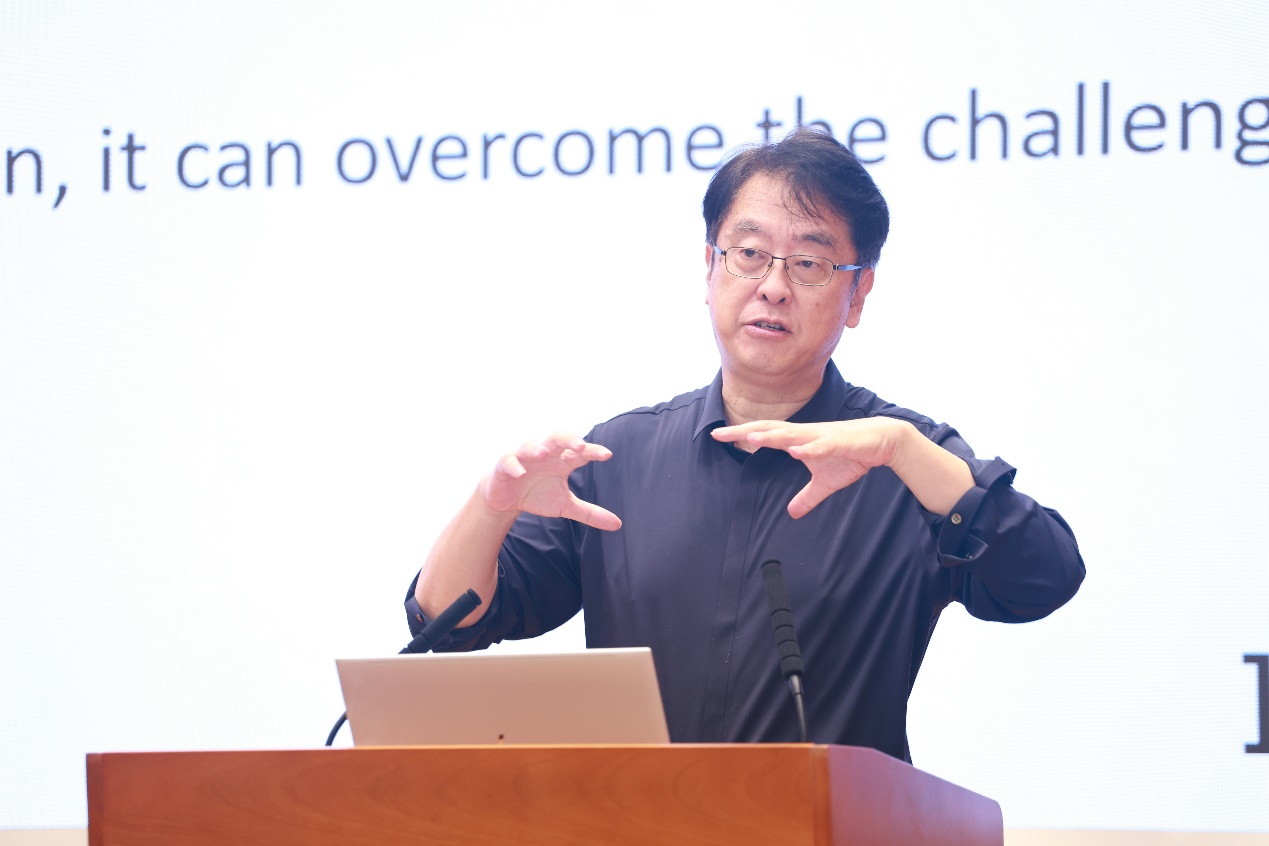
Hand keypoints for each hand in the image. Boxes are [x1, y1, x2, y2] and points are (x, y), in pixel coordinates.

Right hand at [481, 432, 621, 530]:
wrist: (506, 500)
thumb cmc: (538, 495)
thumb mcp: (565, 505)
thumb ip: (590, 512)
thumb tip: (618, 524)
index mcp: (562, 461)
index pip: (580, 453)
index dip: (593, 451)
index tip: (607, 454)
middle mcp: (545, 454)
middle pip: (557, 439)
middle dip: (568, 439)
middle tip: (579, 446)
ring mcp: (524, 458)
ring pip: (531, 446)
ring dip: (538, 448)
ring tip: (545, 454)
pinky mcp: (505, 466)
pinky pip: (508, 461)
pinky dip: (514, 465)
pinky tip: (520, 473)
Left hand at [712, 418, 907, 518]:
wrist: (881, 441)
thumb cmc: (851, 456)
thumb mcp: (825, 483)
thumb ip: (807, 496)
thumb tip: (792, 513)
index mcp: (799, 441)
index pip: (765, 435)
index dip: (742, 435)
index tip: (718, 435)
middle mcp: (805, 435)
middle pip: (770, 429)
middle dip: (745, 431)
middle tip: (720, 433)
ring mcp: (822, 437)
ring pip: (793, 434)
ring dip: (773, 435)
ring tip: (752, 437)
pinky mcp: (840, 442)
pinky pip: (823, 445)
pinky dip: (810, 448)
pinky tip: (797, 451)